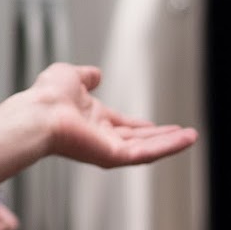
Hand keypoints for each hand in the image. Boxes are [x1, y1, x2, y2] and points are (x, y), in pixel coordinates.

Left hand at [29, 63, 197, 167]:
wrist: (39, 112)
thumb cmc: (46, 96)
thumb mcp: (70, 76)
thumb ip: (86, 76)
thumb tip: (95, 73)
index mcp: (91, 118)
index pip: (122, 125)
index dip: (141, 125)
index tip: (156, 125)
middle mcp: (100, 136)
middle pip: (138, 140)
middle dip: (161, 137)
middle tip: (183, 134)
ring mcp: (107, 148)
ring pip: (146, 149)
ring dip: (170, 142)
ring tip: (191, 137)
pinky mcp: (113, 156)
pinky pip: (146, 154)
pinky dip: (168, 147)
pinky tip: (185, 140)